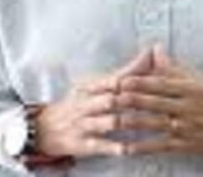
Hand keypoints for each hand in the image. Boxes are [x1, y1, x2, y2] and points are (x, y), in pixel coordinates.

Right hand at [34, 48, 154, 157]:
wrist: (43, 128)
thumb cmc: (78, 104)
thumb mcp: (95, 86)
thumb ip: (125, 73)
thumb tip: (150, 52)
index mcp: (90, 87)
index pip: (113, 80)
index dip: (134, 79)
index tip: (155, 77)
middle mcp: (86, 104)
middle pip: (112, 99)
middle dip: (135, 100)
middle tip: (159, 103)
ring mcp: (84, 124)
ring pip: (109, 122)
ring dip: (131, 123)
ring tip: (152, 124)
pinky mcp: (82, 144)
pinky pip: (100, 145)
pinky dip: (115, 147)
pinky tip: (130, 149)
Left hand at [114, 45, 202, 157]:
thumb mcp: (202, 79)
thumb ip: (175, 67)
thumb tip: (156, 49)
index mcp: (191, 88)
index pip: (159, 83)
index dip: (138, 82)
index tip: (120, 80)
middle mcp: (187, 107)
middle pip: (152, 102)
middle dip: (128, 101)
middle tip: (107, 98)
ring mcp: (186, 127)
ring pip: (152, 124)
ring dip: (130, 122)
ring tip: (111, 120)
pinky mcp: (186, 145)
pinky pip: (159, 146)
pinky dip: (142, 147)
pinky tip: (126, 147)